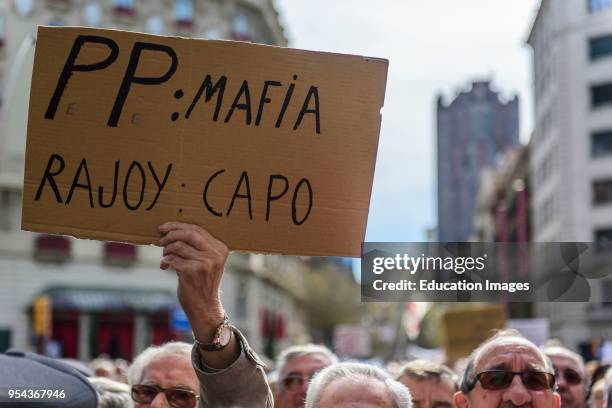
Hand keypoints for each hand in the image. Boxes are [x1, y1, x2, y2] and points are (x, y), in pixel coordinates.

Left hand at [158, 222, 227, 340]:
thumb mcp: (208, 262)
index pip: (197, 229)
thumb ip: (198, 246)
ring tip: (165, 257)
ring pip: (177, 246)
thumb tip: (172, 230)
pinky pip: (172, 259)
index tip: (164, 227)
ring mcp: (204, 263)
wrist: (204, 307)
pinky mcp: (191, 271)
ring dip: (166, 251)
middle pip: (188, 234)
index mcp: (220, 248)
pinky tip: (166, 267)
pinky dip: (165, 261)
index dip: (178, 226)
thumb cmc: (202, 282)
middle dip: (170, 235)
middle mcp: (215, 254)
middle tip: (159, 240)